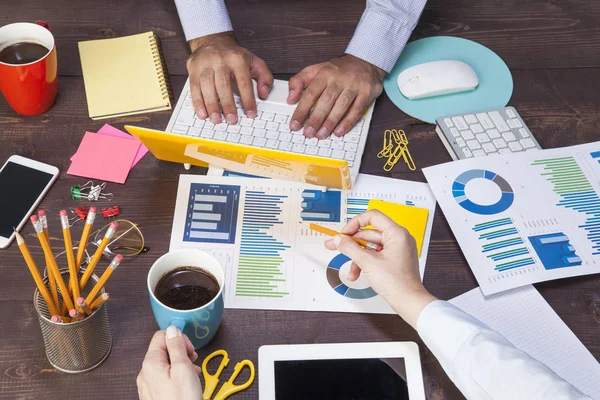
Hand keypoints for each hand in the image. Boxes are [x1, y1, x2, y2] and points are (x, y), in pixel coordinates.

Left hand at [137, 326, 202, 399]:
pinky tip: (186, 383)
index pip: (161, 336)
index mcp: (150, 363)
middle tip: (192, 360)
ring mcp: (147, 385)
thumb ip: (177, 346)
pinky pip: (163, 377)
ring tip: (192, 374)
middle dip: (180, 352)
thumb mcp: (183, 368)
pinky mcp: (153, 395)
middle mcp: (145, 373)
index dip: (178, 338)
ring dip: (180, 364)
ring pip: (164, 364)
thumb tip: (173, 330)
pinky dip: (176, 376)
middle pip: (162, 350)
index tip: (189, 348)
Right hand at [187, 32, 273, 124]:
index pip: (244, 82)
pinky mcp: (193, 69)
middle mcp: (220, 60)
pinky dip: (198, 102)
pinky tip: (202, 113)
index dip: (248, 99)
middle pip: (223, 84)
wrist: (213, 41)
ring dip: (211, 105)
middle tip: (232, 120)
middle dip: (228, 105)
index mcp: (237, 58)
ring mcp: (205, 64)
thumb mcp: (255, 62)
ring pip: (207, 86)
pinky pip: (194, 87)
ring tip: (216, 120)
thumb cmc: (235, 56)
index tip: (250, 113)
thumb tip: (263, 93)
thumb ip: (265, 77)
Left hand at [287, 54, 384, 138]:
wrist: (365, 60)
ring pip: (341, 106)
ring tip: (321, 135)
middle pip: (325, 101)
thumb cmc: (338, 70)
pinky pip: (356, 110)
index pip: (310, 93)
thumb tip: (290, 98)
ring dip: (330, 123)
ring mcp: (354, 86)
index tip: (295, 124)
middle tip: (308, 133)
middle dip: (315, 119)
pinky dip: (347, 122)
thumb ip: (299, 82)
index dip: (301, 110)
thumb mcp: (316, 69)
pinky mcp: (366, 92)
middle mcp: (339, 79)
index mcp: (324, 73)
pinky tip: (339, 131)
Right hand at [324, 210, 436, 327]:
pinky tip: (358, 273)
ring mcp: (397, 250)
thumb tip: (339, 239)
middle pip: (369, 234)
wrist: (408, 301)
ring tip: (351, 271)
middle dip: (351, 243)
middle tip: (335, 245)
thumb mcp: (367, 262)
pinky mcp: (394, 260)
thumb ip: (350, 247)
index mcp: (396, 233)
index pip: (372, 217)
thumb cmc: (398, 283)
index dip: (355, 223)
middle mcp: (398, 239)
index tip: (344, 233)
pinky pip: (376, 256)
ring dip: (357, 258)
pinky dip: (365, 263)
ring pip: (370, 247)